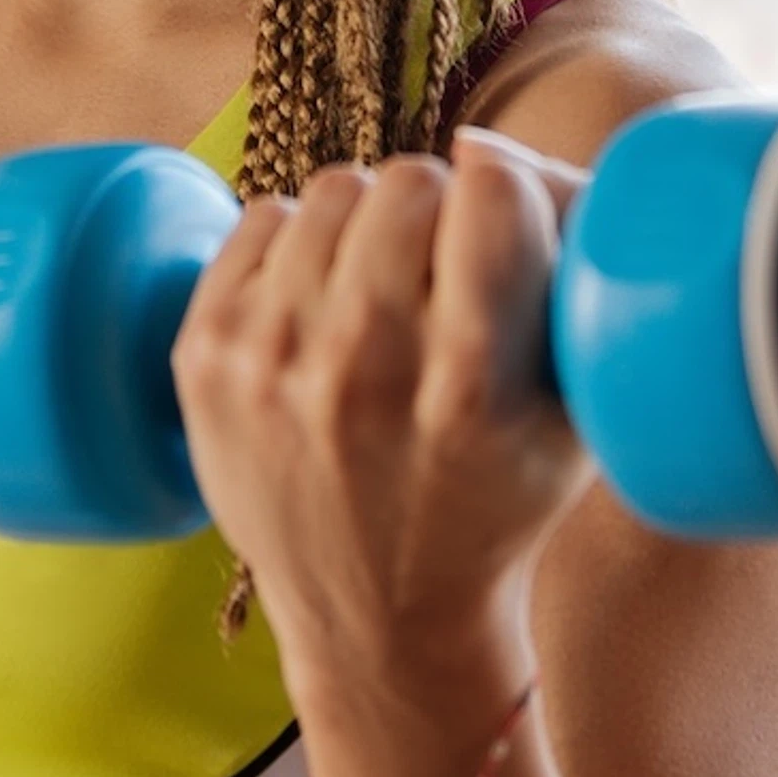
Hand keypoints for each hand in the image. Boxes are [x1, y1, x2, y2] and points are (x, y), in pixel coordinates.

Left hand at [172, 124, 593, 709]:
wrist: (379, 619)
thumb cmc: (495, 506)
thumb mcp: (573, 421)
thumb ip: (572, 291)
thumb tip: (513, 157)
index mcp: (466, 391)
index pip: (491, 195)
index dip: (507, 194)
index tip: (503, 218)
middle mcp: (360, 372)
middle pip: (409, 180)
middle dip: (439, 208)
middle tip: (442, 262)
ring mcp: (269, 364)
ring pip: (334, 190)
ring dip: (369, 223)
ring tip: (383, 285)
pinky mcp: (203, 358)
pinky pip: (263, 218)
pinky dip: (300, 244)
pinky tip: (323, 301)